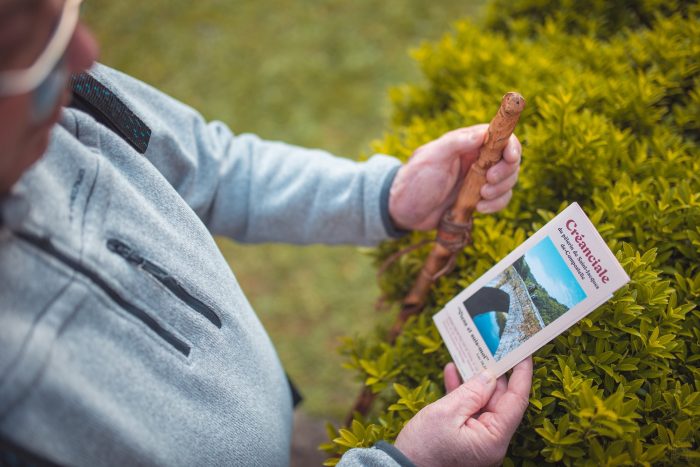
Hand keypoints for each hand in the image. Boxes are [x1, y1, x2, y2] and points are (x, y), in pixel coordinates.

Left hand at [388, 124, 520, 230]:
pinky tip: (480, 208)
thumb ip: (456, 143)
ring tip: (481, 198)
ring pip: (507, 181)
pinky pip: (499, 199)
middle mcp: (477, 158)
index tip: (509, 158)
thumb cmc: (414, 178)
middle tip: (489, 181)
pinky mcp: (478, 198)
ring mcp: (479, 179)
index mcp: (468, 142)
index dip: (510, 146)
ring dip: (501, 190)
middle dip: (505, 172)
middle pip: (509, 160)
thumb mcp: (432, 157)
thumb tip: (483, 133)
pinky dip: (496, 204)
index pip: (500, 137)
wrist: (403, 210)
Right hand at [394, 357, 532, 466]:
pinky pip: (468, 410)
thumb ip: (471, 392)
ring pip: (482, 402)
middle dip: (494, 373)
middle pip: (499, 400)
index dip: (521, 375)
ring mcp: (478, 439)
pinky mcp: (464, 437)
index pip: (516, 401)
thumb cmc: (423, 448)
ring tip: (470, 354)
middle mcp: (491, 441)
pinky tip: (452, 372)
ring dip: (474, 379)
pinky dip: (460, 392)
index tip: (524, 353)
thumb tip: (490, 375)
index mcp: (493, 439)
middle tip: (491, 347)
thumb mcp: (445, 413)